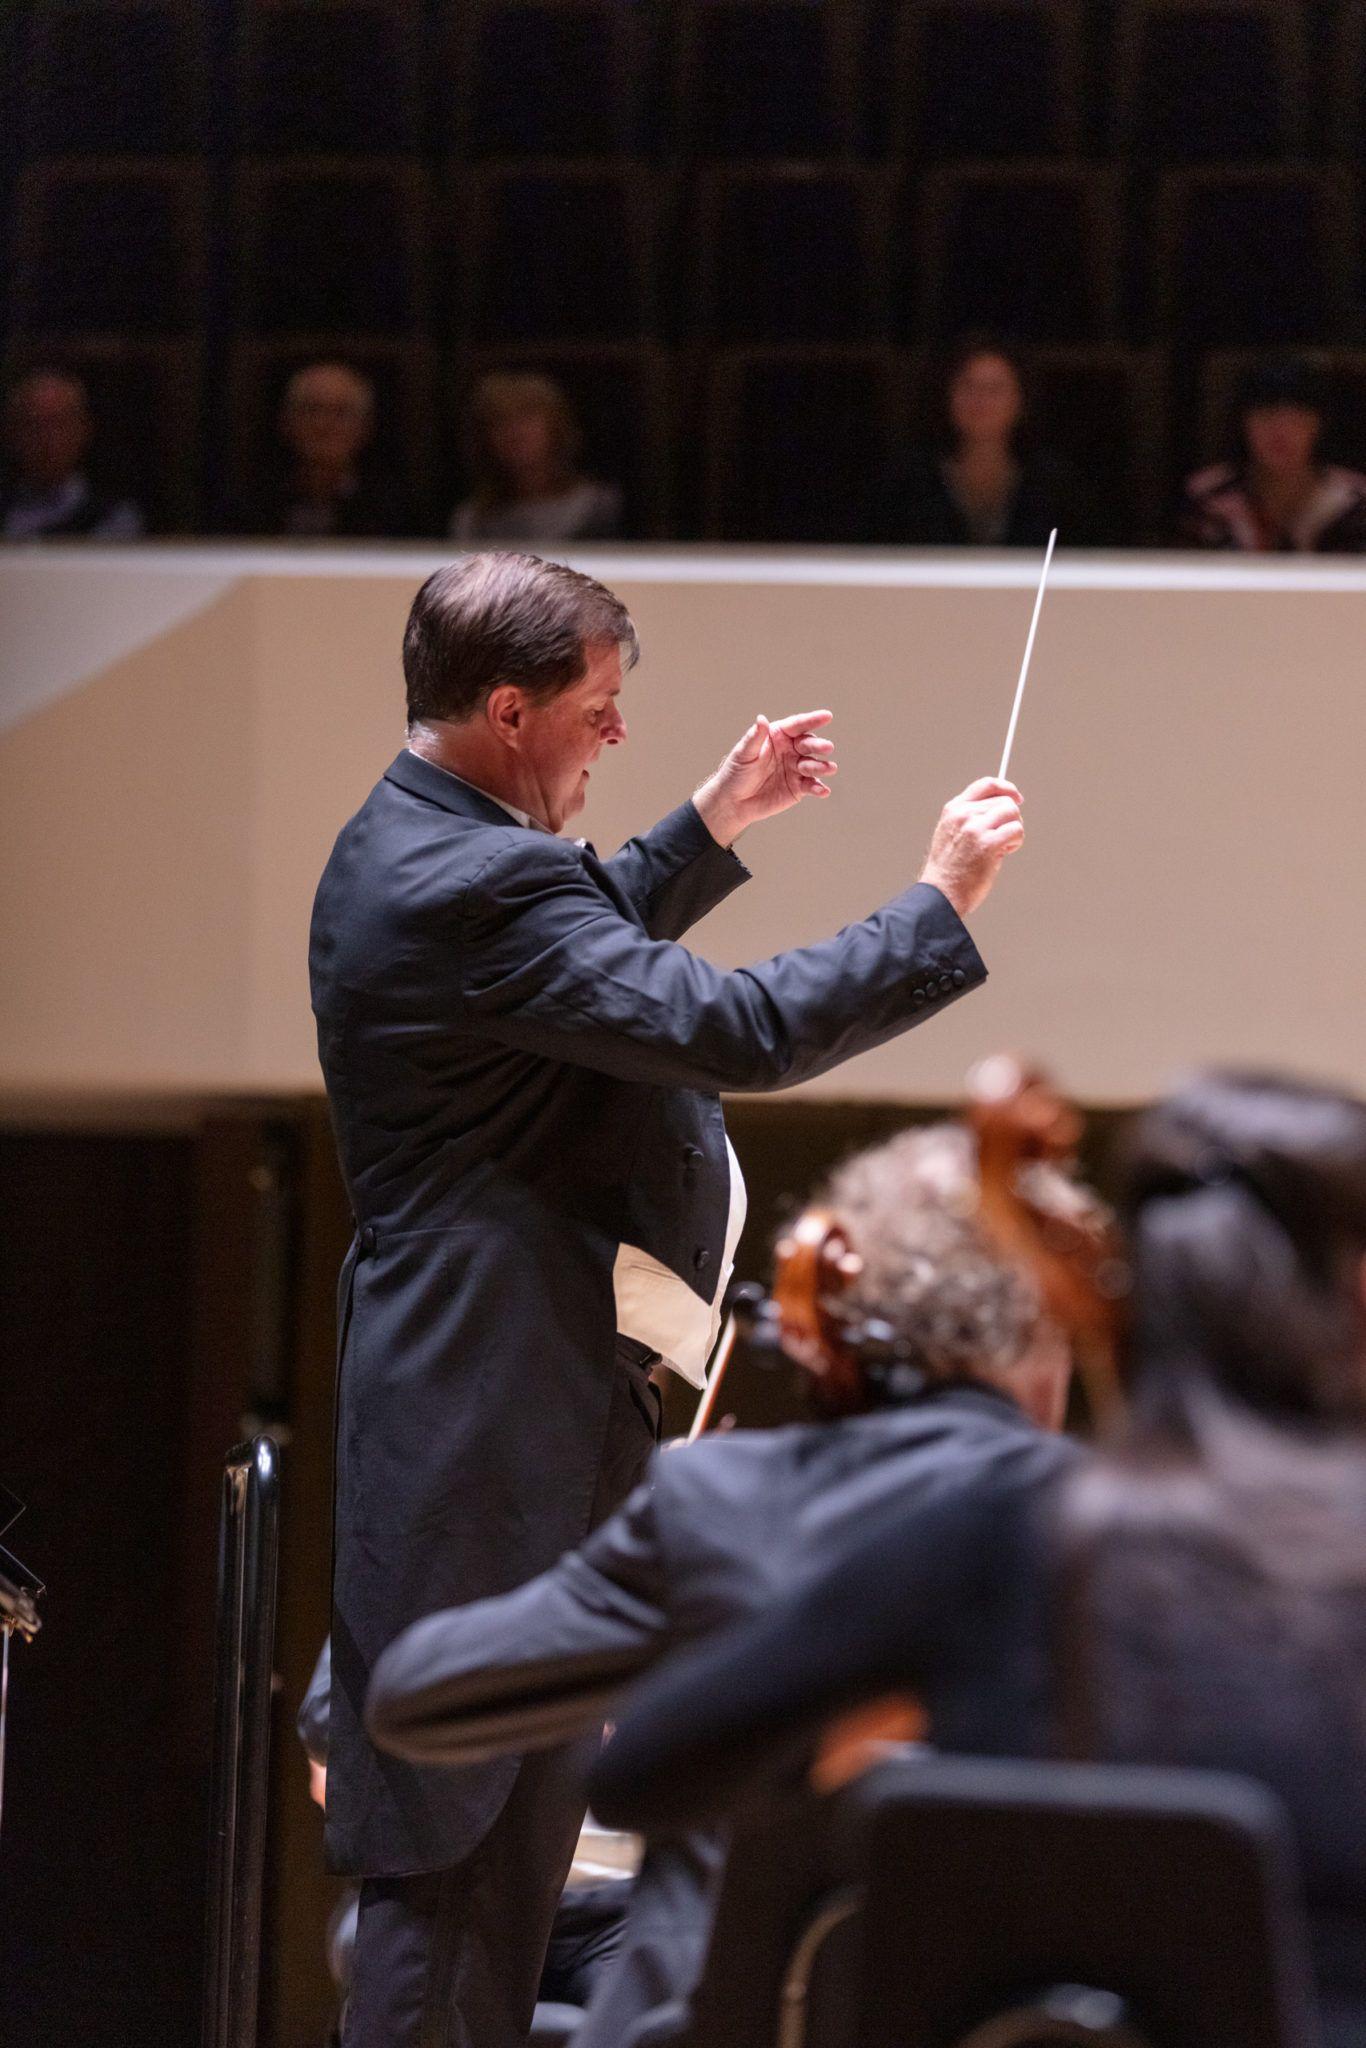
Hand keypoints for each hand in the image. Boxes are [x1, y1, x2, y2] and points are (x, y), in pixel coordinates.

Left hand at [693, 710, 837, 846]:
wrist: (733, 802)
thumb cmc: (735, 773)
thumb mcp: (743, 754)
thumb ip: (754, 737)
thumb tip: (762, 719)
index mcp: (778, 736)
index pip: (797, 725)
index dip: (812, 720)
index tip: (827, 716)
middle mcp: (790, 750)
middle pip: (808, 744)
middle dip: (818, 745)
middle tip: (827, 747)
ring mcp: (796, 769)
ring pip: (813, 764)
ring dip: (822, 766)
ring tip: (829, 768)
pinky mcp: (798, 787)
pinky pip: (811, 786)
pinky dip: (818, 788)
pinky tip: (823, 790)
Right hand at [919, 777, 1023, 917]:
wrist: (942, 894)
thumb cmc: (950, 869)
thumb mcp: (952, 833)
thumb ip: (971, 817)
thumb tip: (1003, 806)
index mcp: (954, 809)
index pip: (986, 785)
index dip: (1006, 788)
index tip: (1017, 797)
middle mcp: (964, 814)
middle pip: (1004, 801)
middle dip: (1010, 819)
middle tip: (1003, 838)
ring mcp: (975, 828)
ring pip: (1012, 814)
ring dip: (1014, 830)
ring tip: (1001, 847)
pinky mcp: (989, 844)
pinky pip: (1016, 830)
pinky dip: (1016, 842)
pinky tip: (1003, 854)